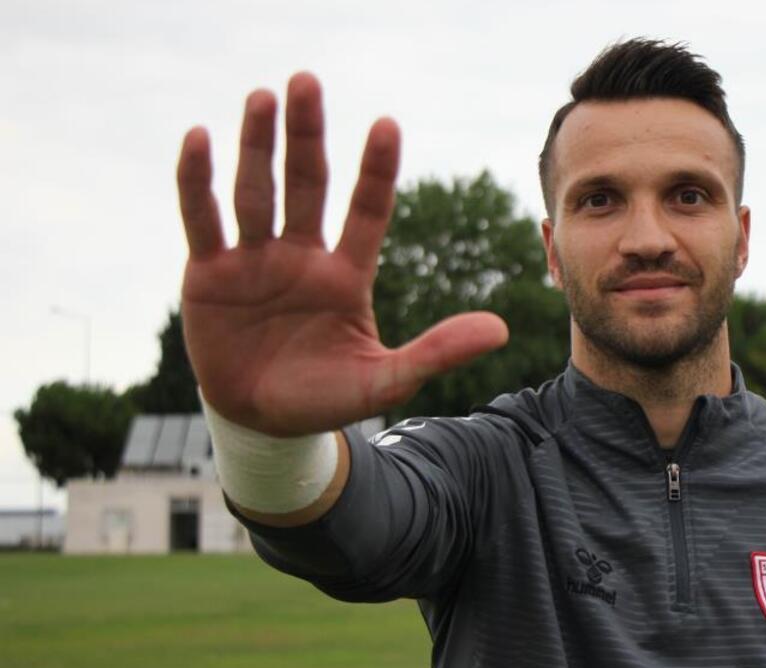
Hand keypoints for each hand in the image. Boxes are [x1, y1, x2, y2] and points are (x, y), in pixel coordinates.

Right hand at [176, 73, 507, 435]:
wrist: (264, 424)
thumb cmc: (326, 398)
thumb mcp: (385, 380)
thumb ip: (437, 352)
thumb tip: (503, 329)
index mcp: (345, 275)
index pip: (366, 211)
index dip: (376, 171)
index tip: (387, 125)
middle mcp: (301, 256)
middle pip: (306, 183)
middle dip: (306, 135)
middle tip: (307, 81)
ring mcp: (254, 260)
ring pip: (256, 191)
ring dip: (257, 144)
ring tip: (262, 95)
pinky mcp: (209, 273)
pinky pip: (203, 219)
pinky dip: (198, 182)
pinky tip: (200, 138)